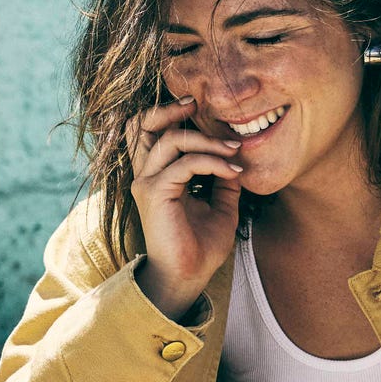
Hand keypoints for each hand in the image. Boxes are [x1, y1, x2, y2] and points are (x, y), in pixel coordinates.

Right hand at [128, 99, 241, 319]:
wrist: (188, 277)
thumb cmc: (200, 246)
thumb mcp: (221, 206)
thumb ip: (224, 179)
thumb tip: (237, 155)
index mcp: (156, 175)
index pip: (151, 131)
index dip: (171, 113)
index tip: (202, 108)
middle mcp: (146, 175)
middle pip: (143, 125)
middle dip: (170, 108)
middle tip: (199, 104)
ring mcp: (147, 183)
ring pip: (170, 139)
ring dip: (207, 139)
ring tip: (234, 149)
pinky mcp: (155, 193)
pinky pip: (185, 164)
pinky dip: (212, 162)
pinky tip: (232, 171)